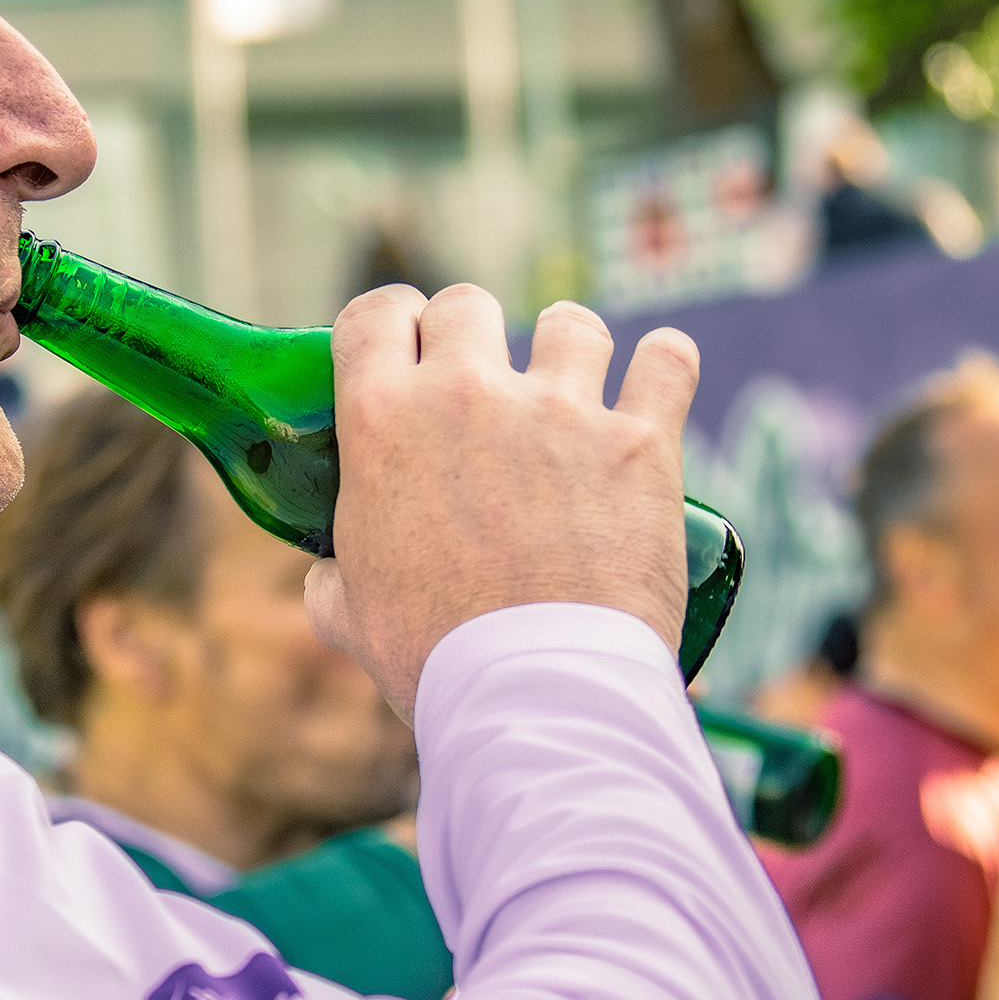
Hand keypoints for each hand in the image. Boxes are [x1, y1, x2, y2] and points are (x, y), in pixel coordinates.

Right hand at [304, 289, 699, 718]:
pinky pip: (668, 363)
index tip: (407, 347)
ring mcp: (560, 412)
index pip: (374, 315)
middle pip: (467, 305)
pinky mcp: (640, 443)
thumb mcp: (347, 615)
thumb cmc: (433, 658)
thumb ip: (333, 574)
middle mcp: (467, 395)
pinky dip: (666, 363)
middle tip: (484, 378)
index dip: (391, 324)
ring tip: (573, 378)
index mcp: (382, 422)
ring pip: (569, 324)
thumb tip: (330, 573)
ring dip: (568, 345)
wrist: (535, 694)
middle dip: (474, 332)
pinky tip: (661, 369)